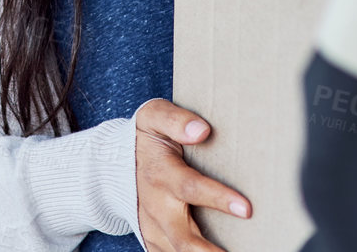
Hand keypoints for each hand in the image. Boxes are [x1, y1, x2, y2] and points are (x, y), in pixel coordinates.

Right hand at [132, 97, 250, 251]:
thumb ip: (175, 120)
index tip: (246, 209)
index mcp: (161, 174)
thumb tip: (202, 130)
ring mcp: (153, 229)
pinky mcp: (153, 242)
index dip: (218, 198)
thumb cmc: (143, 139)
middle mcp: (156, 207)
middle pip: (183, 238)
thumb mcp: (153, 118)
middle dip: (209, 251)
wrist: (110, 167)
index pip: (190, 188)